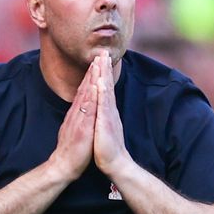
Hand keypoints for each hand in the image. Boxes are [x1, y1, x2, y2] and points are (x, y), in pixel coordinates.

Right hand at [47, 59, 98, 183]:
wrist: (63, 166)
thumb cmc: (71, 150)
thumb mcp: (74, 129)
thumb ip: (78, 118)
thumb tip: (82, 109)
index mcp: (77, 113)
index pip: (85, 90)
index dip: (91, 75)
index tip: (97, 62)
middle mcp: (77, 113)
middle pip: (85, 88)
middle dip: (93, 71)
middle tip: (99, 55)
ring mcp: (79, 119)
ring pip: (86, 95)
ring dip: (92, 79)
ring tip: (98, 65)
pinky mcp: (81, 128)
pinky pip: (87, 110)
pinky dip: (92, 97)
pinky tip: (96, 87)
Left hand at [92, 52, 131, 178]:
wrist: (113, 163)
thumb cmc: (105, 146)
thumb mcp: (101, 126)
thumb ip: (102, 115)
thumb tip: (101, 106)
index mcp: (105, 110)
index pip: (103, 88)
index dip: (102, 73)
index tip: (100, 58)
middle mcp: (108, 110)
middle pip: (106, 85)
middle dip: (104, 68)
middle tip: (103, 51)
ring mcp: (107, 116)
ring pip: (105, 91)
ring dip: (104, 75)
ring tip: (102, 60)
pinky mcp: (105, 123)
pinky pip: (103, 105)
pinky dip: (102, 93)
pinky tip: (100, 82)